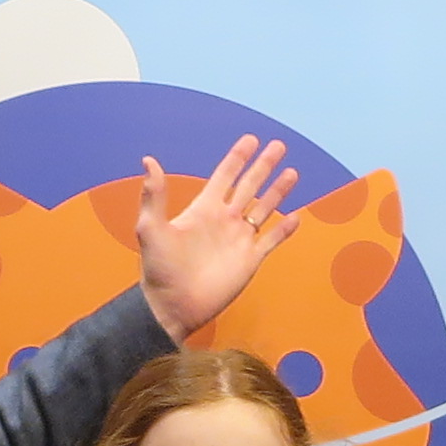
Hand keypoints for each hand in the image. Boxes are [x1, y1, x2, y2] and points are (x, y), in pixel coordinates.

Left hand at [135, 138, 306, 344]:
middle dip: (264, 166)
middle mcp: (224, 220)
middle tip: (279, 145)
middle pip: (249, 186)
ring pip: (264, 209)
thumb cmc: (160, 269)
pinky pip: (271, 240)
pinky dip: (285, 229)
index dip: (238, 158)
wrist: (173, 306)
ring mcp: (239, 239)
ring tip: (292, 173)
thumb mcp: (151, 228)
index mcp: (204, 209)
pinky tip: (297, 216)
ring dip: (278, 191)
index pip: (225, 176)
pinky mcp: (250, 260)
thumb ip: (154, 195)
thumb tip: (149, 160)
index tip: (251, 139)